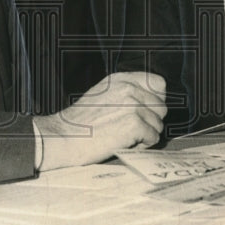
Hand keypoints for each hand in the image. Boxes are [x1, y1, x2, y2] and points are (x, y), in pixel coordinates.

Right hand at [33, 72, 166, 170]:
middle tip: (132, 130)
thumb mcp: (103, 94)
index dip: (156, 100)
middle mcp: (129, 88)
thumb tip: (151, 102)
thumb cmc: (80, 122)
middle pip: (161, 107)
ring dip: (146, 135)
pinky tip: (125, 144)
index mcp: (122, 79)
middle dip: (151, 121)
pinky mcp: (134, 124)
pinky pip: (153, 138)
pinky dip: (143, 145)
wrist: (63, 137)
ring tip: (125, 137)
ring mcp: (132, 105)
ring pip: (158, 124)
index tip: (146, 111)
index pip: (158, 83)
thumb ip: (126, 93)